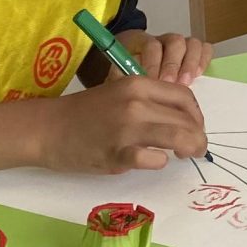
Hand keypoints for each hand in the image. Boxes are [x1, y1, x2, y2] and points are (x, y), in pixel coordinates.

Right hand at [36, 75, 207, 172]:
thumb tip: (183, 120)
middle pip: (186, 119)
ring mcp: (126, 128)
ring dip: (190, 148)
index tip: (195, 128)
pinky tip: (152, 161)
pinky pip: (152, 159)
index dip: (197, 115)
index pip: (185, 97)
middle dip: (198, 137)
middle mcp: (136, 102)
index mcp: (138, 84)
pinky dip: (159, 162)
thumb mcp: (120, 94)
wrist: (48, 128)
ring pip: (177, 137)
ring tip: (187, 156)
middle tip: (197, 149)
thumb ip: (149, 102)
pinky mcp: (115, 153)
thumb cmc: (86, 113)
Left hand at [120, 30, 210, 85]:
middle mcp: (163, 40)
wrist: (133, 66)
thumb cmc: (127, 73)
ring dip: (189, 64)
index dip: (153, 63)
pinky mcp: (193, 52)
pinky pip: (205, 49)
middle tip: (168, 83)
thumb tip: (129, 81)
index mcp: (142, 41)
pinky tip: (197, 76)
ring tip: (184, 83)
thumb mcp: (118, 73)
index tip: (150, 81)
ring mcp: (181, 44)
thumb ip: (121, 76)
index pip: (151, 45)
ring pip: (192, 43)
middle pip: (175, 41)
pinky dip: (203, 60)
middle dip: (173, 64)